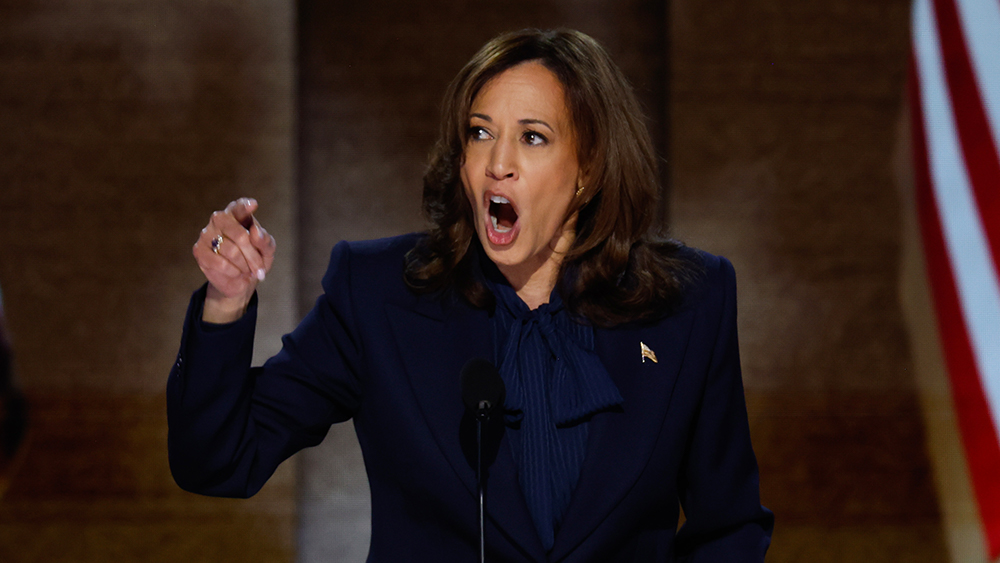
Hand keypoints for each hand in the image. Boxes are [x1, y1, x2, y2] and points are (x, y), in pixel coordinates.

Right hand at [192, 198, 275, 322]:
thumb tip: (255, 231)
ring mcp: (206, 233)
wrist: (240, 280)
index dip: (245, 206)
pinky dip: (233, 271)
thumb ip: (265, 240)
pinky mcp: (199, 250)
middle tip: (260, 269)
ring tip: (247, 270)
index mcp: (237, 214)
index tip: (253, 205)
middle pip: (240, 236)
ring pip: (231, 251)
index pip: (240, 207)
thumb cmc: (255, 259)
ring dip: (244, 265)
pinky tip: (236, 272)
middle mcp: (220, 219)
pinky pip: (220, 263)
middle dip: (253, 256)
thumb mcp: (266, 251)